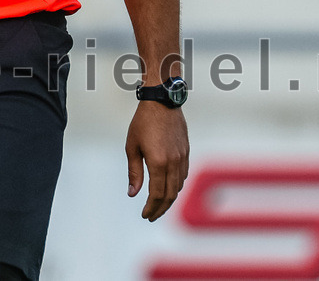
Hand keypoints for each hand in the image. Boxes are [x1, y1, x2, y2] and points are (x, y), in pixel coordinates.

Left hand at [125, 101, 188, 220]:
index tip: (145, 215)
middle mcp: (173, 163)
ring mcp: (182, 158)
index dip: (151, 208)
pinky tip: (168, 188)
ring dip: (169, 199)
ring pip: (178, 187)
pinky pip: (183, 175)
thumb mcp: (132, 146)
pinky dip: (176, 186)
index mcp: (158, 162)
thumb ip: (134, 171)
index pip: (156, 194)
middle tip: (151, 216)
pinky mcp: (186, 152)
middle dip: (160, 209)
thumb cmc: (143, 122)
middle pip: (169, 195)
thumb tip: (133, 193)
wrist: (162, 102)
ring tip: (158, 205)